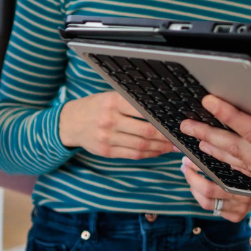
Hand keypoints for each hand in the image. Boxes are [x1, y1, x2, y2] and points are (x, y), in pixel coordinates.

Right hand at [59, 92, 174, 159]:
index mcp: (113, 102)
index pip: (144, 111)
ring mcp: (107, 138)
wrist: (70, 122)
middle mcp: (109, 120)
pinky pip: (132, 155)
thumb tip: (160, 109)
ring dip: (160, 148)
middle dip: (166, 136)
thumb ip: (131, 102)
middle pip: (145, 132)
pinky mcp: (106, 151)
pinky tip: (158, 151)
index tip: (175, 121)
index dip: (162, 119)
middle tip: (179, 137)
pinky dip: (148, 154)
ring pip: (141, 146)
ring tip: (173, 146)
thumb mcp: (110, 96)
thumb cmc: (95, 106)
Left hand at [179, 90, 250, 244]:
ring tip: (194, 137)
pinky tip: (223, 157)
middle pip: (237, 152)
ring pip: (240, 164)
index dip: (231, 115)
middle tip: (185, 122)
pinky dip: (232, 163)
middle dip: (209, 135)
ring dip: (216, 150)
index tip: (211, 101)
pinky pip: (250, 173)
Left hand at [180, 159, 250, 221]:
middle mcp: (244, 198)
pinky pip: (212, 209)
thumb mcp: (247, 159)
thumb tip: (204, 142)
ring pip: (206, 202)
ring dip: (193, 187)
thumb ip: (230, 154)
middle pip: (207, 191)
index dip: (198, 166)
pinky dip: (202, 197)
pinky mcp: (236, 217)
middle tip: (185, 164)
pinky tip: (199, 188)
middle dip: (191, 176)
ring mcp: (239, 209)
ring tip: (189, 174)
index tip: (188, 157)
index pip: (215, 176)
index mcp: (246, 181)